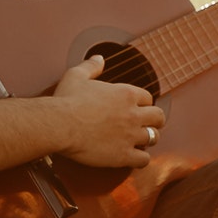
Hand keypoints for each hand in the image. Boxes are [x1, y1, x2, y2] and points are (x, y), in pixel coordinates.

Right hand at [47, 55, 164, 168]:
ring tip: (140, 141)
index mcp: (126, 94)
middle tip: (145, 125)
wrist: (59, 125)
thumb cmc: (66, 100)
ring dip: (148, 139)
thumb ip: (91, 66)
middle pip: (158, 117)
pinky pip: (144, 159)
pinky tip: (134, 157)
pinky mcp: (123, 155)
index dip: (143, 104)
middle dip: (154, 121)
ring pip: (153, 137)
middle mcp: (133, 114)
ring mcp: (130, 135)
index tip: (137, 108)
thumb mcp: (77, 75)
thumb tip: (99, 58)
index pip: (148, 98)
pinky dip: (141, 159)